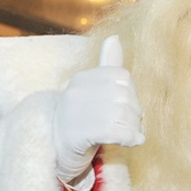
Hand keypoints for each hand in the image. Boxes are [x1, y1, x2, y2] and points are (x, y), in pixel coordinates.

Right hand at [53, 35, 144, 183]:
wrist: (55, 152)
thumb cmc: (80, 122)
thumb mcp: (93, 92)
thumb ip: (107, 67)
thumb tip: (115, 37)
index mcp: (82, 78)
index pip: (122, 76)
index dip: (132, 94)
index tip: (127, 109)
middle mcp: (77, 91)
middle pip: (124, 95)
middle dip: (134, 113)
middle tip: (130, 126)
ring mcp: (76, 112)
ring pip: (122, 114)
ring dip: (133, 128)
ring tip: (129, 136)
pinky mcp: (78, 134)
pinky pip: (115, 131)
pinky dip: (129, 138)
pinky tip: (131, 142)